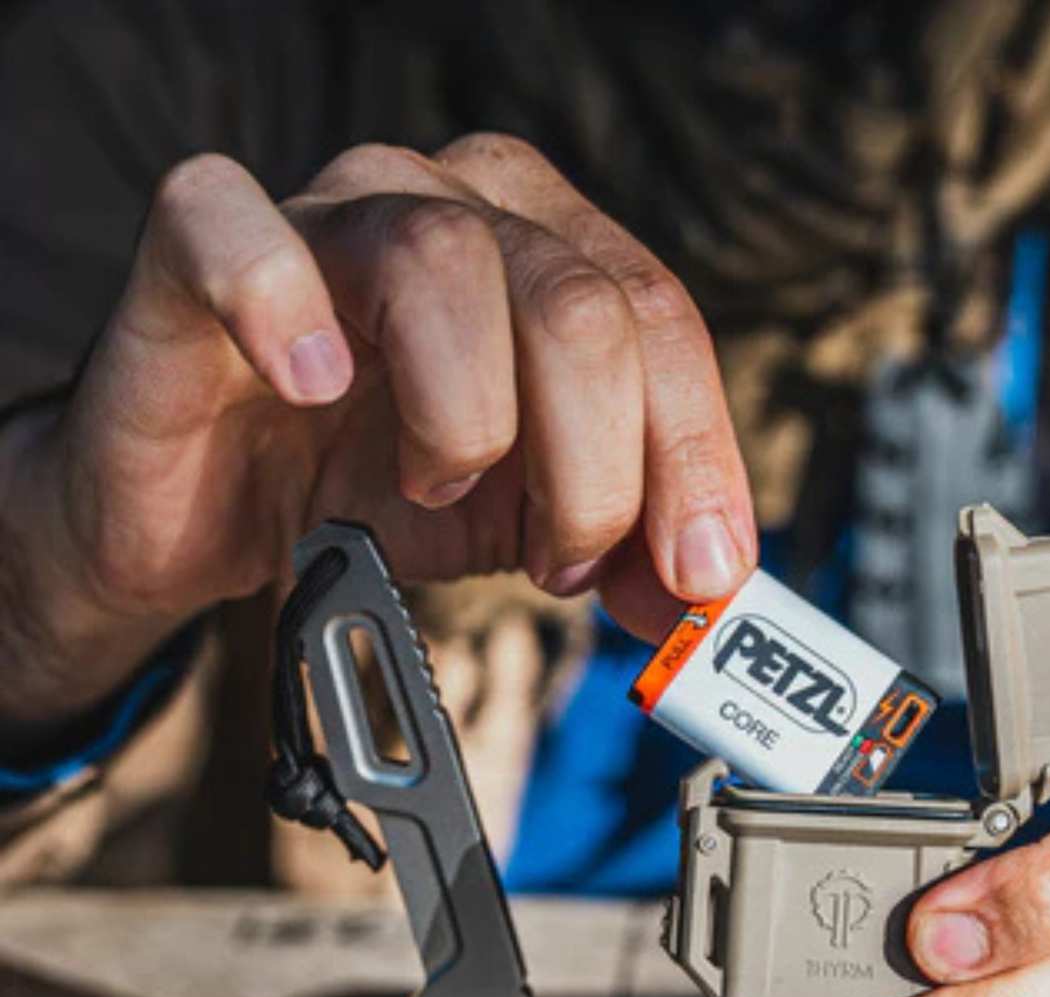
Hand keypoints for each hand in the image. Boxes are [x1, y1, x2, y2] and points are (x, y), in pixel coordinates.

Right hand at [0, 135, 754, 737]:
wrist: (213, 511)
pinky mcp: (199, 247)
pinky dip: (282, 308)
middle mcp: (455, 207)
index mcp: (552, 255)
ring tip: (437, 489)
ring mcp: (330, 214)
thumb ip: (627, 548)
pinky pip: (238, 229)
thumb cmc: (370, 486)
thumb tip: (708, 594)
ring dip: (467, 418)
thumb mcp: (527, 525)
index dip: (694, 455)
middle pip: (578, 305)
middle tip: (562, 557)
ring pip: (445, 262)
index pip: (662, 322)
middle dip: (596, 469)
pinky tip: (314, 388)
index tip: (702, 571)